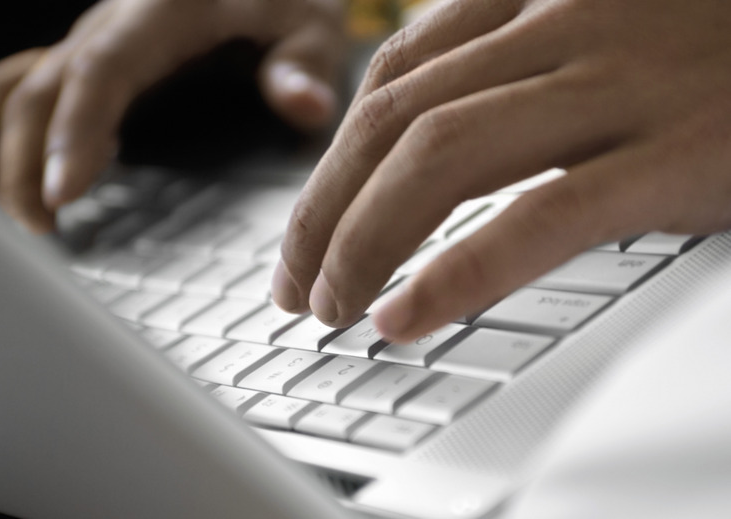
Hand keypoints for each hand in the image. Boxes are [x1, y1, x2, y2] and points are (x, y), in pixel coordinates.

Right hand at [0, 0, 344, 232]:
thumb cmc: (285, 0)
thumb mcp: (310, 24)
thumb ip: (302, 65)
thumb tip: (306, 105)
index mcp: (160, 15)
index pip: (101, 72)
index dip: (73, 131)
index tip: (62, 192)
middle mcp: (112, 26)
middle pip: (37, 89)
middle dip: (22, 161)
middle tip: (41, 230)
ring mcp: (93, 43)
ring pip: (10, 86)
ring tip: (21, 214)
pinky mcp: (89, 60)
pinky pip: (18, 83)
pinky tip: (16, 175)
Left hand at [273, 0, 730, 342]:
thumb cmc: (717, 49)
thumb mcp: (604, 38)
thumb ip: (519, 78)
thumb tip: (431, 152)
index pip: (392, 80)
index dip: (330, 160)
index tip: (308, 227)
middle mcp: (567, 26)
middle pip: (394, 121)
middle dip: (323, 212)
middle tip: (295, 284)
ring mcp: (622, 85)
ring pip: (441, 159)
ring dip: (363, 241)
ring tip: (329, 308)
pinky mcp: (679, 154)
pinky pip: (538, 216)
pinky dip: (457, 273)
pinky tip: (404, 316)